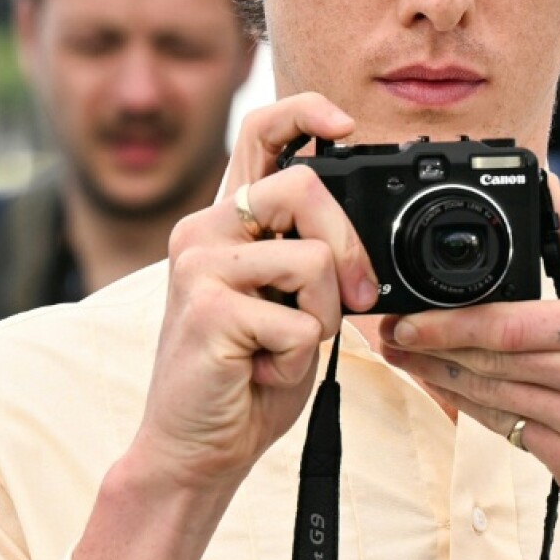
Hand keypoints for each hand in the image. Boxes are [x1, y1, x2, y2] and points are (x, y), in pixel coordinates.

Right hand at [131, 93, 379, 492]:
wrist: (196, 448)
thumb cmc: (247, 377)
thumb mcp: (287, 302)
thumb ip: (309, 257)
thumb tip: (363, 240)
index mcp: (227, 222)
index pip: (259, 133)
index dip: (305, 112)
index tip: (345, 124)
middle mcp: (204, 230)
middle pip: (307, 187)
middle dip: (350, 247)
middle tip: (354, 299)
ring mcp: (199, 266)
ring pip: (313, 259)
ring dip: (323, 317)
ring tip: (283, 347)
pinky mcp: (208, 309)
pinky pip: (300, 321)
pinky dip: (299, 359)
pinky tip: (261, 372)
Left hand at [379, 174, 559, 530]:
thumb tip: (547, 190)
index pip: (516, 322)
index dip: (452, 322)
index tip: (409, 315)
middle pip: (497, 359)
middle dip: (432, 347)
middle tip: (390, 334)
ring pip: (494, 396)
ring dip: (438, 378)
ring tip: (401, 359)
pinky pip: (508, 431)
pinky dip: (469, 410)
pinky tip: (441, 391)